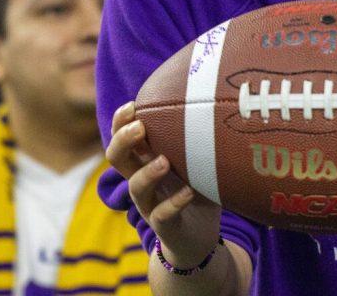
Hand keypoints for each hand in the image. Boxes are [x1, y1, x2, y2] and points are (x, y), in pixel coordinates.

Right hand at [106, 101, 222, 268]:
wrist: (199, 239)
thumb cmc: (197, 190)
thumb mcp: (198, 161)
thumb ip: (201, 137)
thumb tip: (220, 99)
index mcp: (144, 161)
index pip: (121, 137)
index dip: (120, 121)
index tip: (132, 104)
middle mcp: (141, 180)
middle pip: (116, 157)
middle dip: (123, 140)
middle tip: (140, 127)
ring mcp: (149, 204)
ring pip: (135, 187)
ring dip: (148, 173)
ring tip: (164, 161)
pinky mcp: (163, 226)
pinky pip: (161, 215)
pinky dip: (174, 202)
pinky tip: (189, 192)